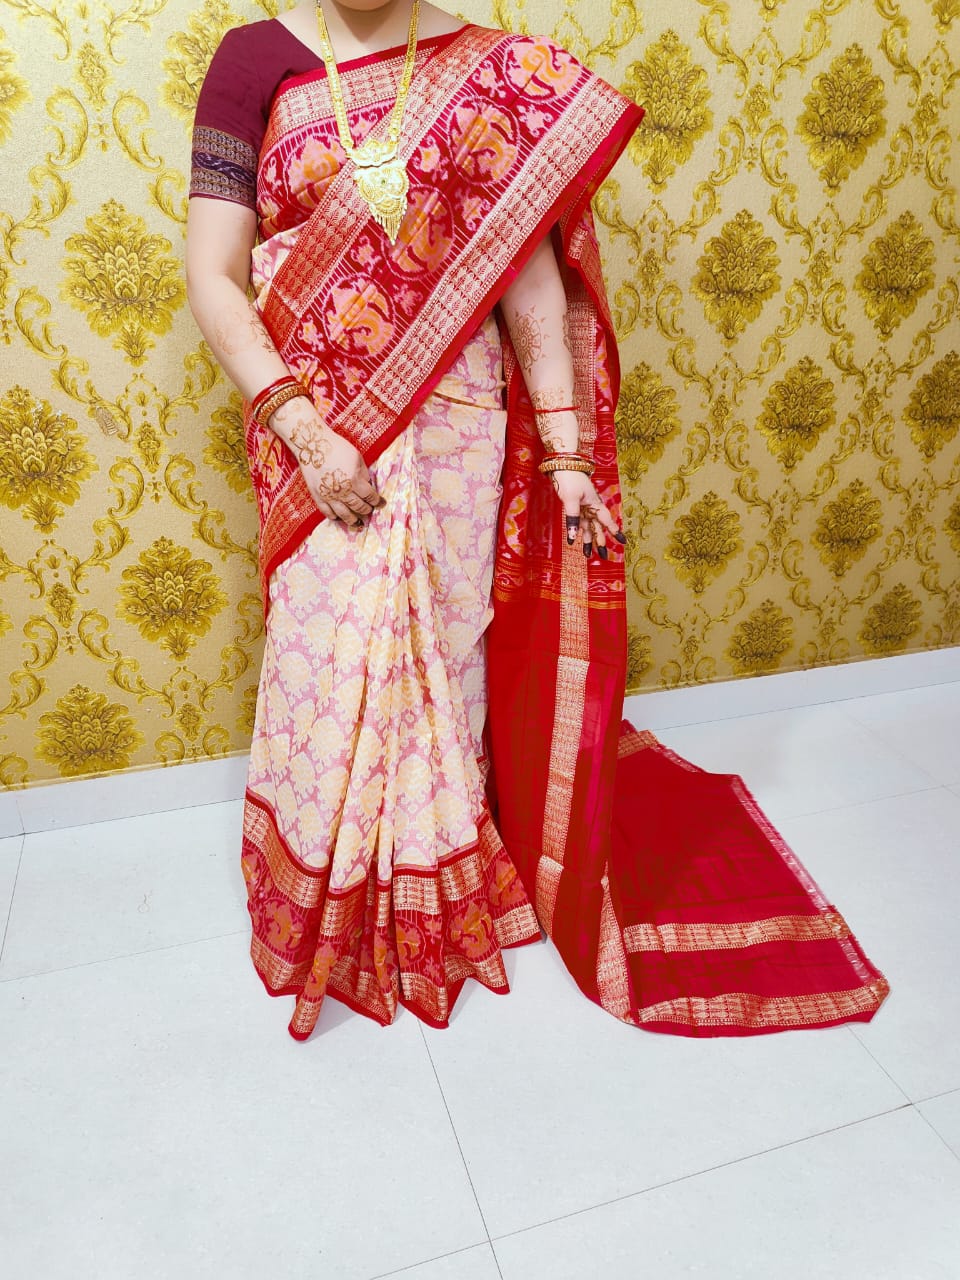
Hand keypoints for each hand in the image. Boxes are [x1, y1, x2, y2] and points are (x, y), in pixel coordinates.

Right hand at [272, 398, 381, 526]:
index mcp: (354, 480)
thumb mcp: (357, 457)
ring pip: (343, 514)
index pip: (369, 496)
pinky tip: (339, 518)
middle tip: (370, 511)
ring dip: (352, 520)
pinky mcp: (317, 496)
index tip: (381, 503)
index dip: (377, 501)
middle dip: (366, 510)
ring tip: (358, 523)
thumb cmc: (336, 447)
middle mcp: (342, 491)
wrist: (312, 444)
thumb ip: (364, 473)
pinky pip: (326, 512)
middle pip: (358, 506)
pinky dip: (334, 517)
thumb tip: (368, 485)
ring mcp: (328, 495)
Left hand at [550, 471, 625, 558]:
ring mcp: (584, 507)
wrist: (562, 465)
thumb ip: (573, 518)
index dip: (615, 531)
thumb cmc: (570, 479)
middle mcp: (592, 507)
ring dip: (589, 540)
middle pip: (598, 527)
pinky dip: (578, 532)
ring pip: (588, 527)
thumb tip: (573, 537)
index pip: (607, 521)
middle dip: (601, 542)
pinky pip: (579, 522)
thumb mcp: (571, 499)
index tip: (623, 542)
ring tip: (588, 555)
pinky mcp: (576, 506)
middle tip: (604, 556)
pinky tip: (576, 540)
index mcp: (595, 504)